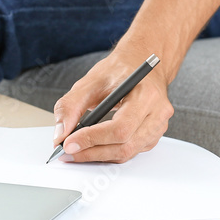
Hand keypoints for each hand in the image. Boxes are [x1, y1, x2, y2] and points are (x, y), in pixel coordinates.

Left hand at [52, 50, 173, 162]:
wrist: (140, 63)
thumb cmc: (119, 70)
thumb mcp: (90, 81)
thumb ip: (71, 106)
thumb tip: (61, 134)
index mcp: (146, 94)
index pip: (120, 127)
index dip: (92, 139)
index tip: (68, 144)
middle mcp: (158, 112)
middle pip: (125, 145)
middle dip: (92, 152)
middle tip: (68, 152)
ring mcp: (159, 125)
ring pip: (128, 153)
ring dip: (99, 156)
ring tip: (77, 151)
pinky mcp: (154, 134)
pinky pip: (131, 152)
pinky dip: (110, 153)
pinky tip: (94, 147)